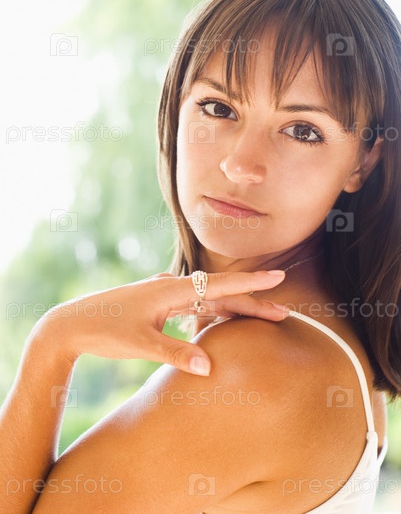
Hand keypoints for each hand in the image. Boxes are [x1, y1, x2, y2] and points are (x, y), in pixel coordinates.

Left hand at [34, 270, 287, 375]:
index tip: (279, 277)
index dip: (252, 284)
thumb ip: (174, 353)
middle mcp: (171, 287)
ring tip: (259, 316)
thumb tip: (209, 368)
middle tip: (282, 313)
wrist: (71, 323)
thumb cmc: (104, 330)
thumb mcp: (139, 344)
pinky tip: (215, 320)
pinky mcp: (157, 304)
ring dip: (232, 307)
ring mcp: (164, 294)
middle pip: (220, 294)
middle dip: (251, 302)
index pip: (220, 286)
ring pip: (207, 299)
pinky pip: (191, 305)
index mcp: (171, 290)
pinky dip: (209, 312)